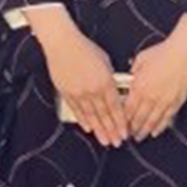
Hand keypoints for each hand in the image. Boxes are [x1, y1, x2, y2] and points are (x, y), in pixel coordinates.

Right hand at [26, 7, 128, 146]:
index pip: (116, 107)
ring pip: (91, 116)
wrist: (62, 44)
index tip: (124, 133)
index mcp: (106, 81)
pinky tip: (88, 128)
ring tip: (104, 141)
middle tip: (117, 142)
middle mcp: (93, 90)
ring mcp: (79, 93)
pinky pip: (77, 110)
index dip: (120, 122)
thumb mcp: (105, 61)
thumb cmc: (84, 48)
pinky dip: (83, 120)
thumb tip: (114, 88)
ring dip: (99, 130)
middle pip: (104, 115)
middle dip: (111, 130)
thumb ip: (110, 77)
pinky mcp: (67, 93)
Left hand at [124, 17, 186, 139]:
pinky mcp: (177, 102)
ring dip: (145, 131)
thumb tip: (131, 76)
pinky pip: (167, 119)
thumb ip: (133, 71)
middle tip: (129, 135)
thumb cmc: (163, 52)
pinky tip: (156, 131)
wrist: (184, 52)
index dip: (123, 120)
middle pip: (139, 119)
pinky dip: (161, 127)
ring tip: (140, 136)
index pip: (128, 110)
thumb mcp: (140, 59)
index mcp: (139, 87)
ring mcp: (164, 101)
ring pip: (152, 122)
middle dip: (133, 130)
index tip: (121, 124)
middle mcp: (151, 97)